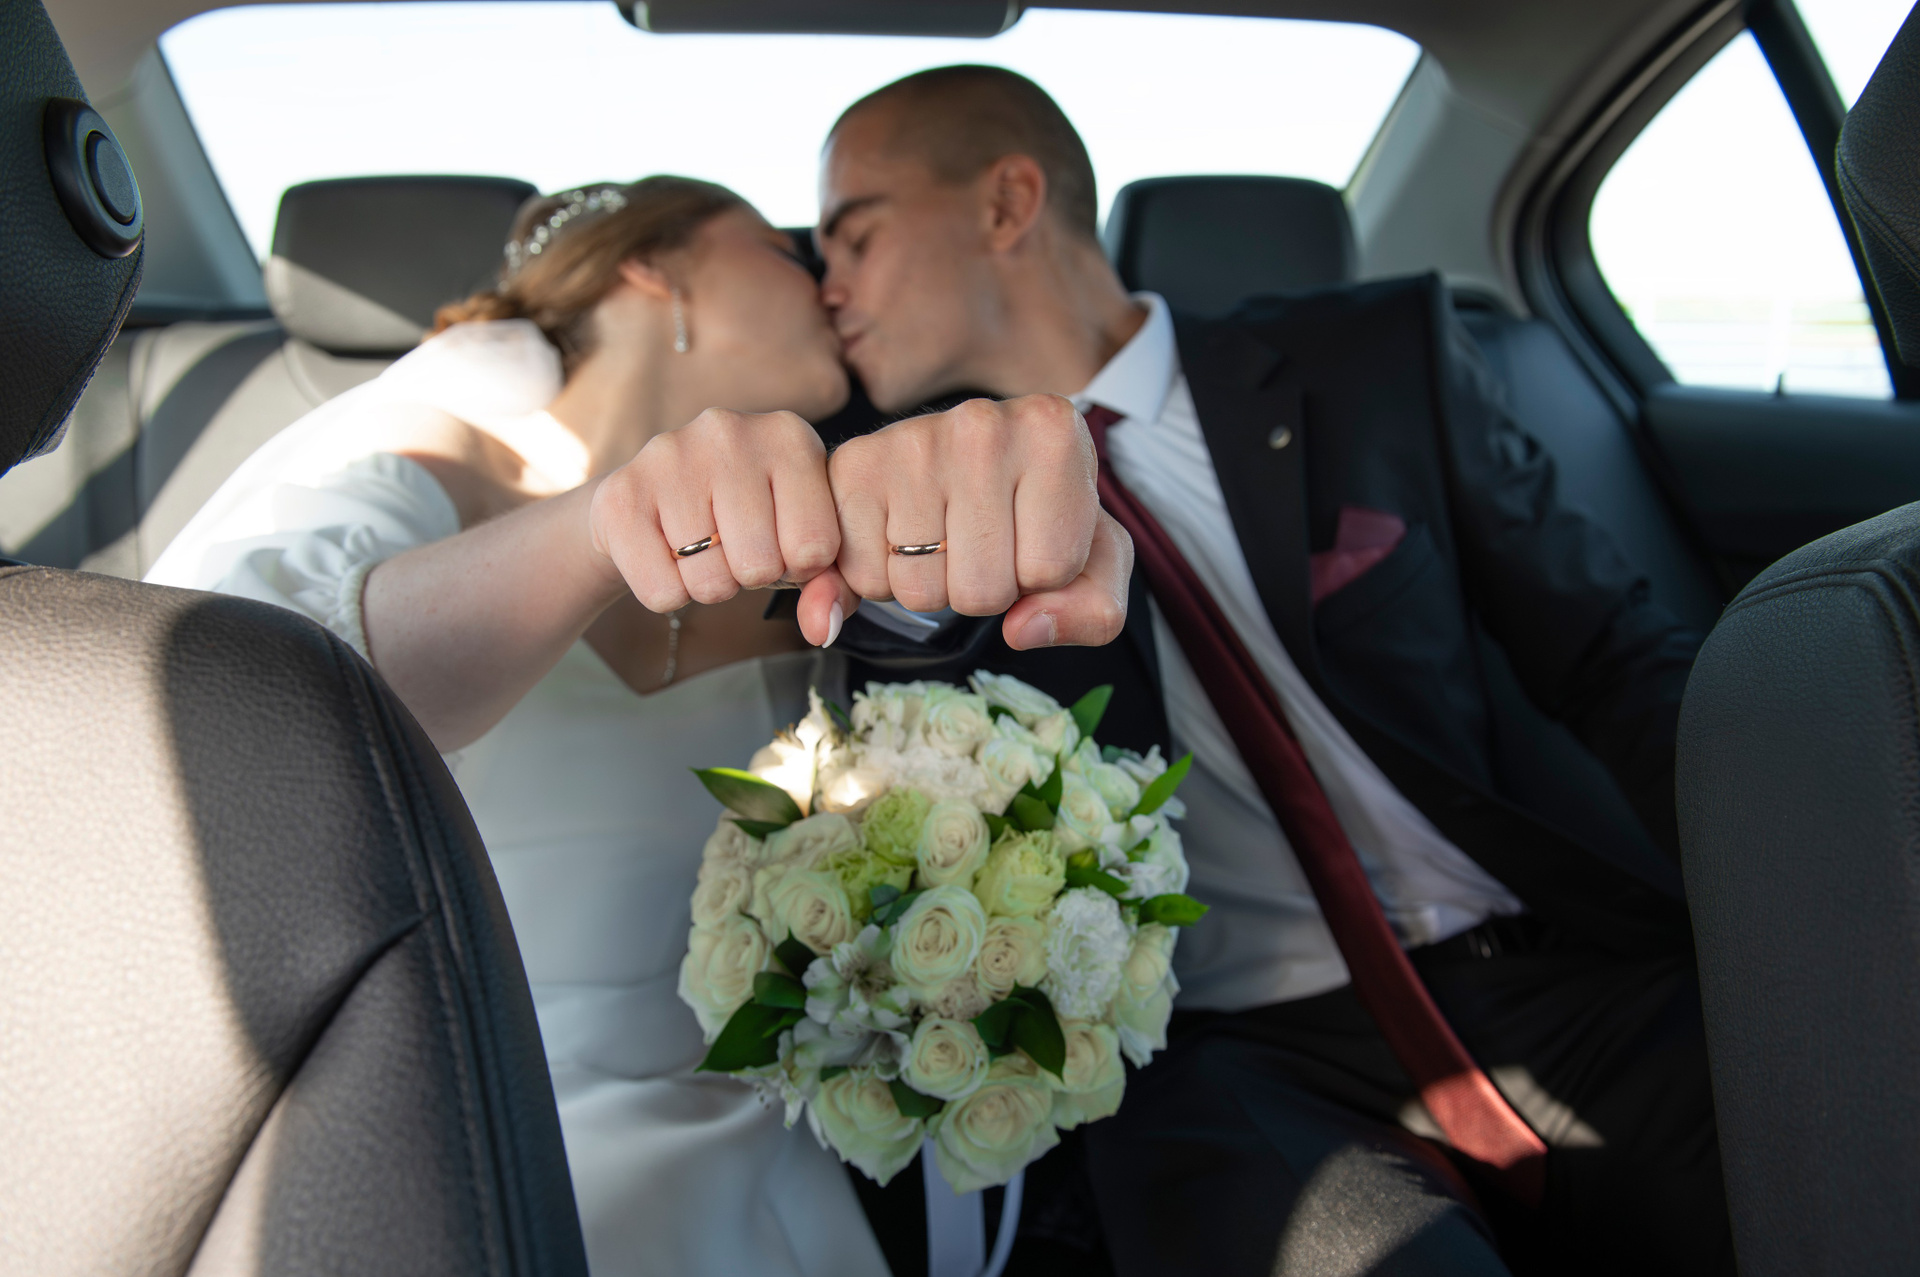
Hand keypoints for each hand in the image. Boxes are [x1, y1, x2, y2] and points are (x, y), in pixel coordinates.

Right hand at [588, 408, 852, 643]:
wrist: (647, 502)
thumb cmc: (744, 522)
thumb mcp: (801, 539)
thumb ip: (832, 585)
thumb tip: (824, 628)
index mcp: (789, 435)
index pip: (817, 548)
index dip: (800, 567)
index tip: (781, 544)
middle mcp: (730, 431)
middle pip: (761, 566)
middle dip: (750, 578)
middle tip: (733, 549)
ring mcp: (670, 456)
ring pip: (710, 582)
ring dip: (709, 585)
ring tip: (700, 549)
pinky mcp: (621, 493)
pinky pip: (662, 592)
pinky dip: (668, 593)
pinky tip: (664, 553)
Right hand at [826, 395, 1132, 648]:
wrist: (966, 462)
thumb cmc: (1038, 512)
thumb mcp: (1094, 562)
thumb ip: (1095, 611)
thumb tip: (1021, 630)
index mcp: (1055, 432)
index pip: (1051, 570)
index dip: (1041, 576)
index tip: (1032, 534)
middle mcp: (983, 423)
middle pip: (982, 590)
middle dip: (985, 588)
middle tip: (982, 542)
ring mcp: (913, 440)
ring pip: (921, 591)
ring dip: (932, 585)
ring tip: (941, 535)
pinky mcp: (855, 466)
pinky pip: (866, 578)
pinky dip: (881, 577)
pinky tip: (899, 533)